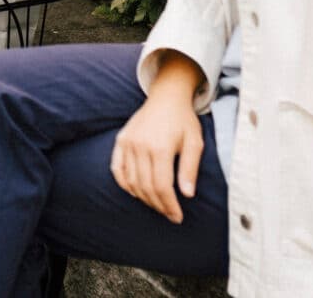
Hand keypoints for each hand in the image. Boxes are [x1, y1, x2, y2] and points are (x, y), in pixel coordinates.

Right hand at [110, 50, 204, 222]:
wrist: (167, 97)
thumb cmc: (183, 120)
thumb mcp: (195, 143)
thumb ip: (190, 169)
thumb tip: (187, 195)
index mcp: (160, 147)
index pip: (161, 186)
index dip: (169, 206)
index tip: (177, 217)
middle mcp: (140, 146)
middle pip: (146, 187)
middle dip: (159, 205)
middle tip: (169, 214)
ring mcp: (128, 142)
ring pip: (132, 181)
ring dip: (144, 198)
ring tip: (157, 204)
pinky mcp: (121, 140)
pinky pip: (117, 169)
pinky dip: (124, 184)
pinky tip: (136, 192)